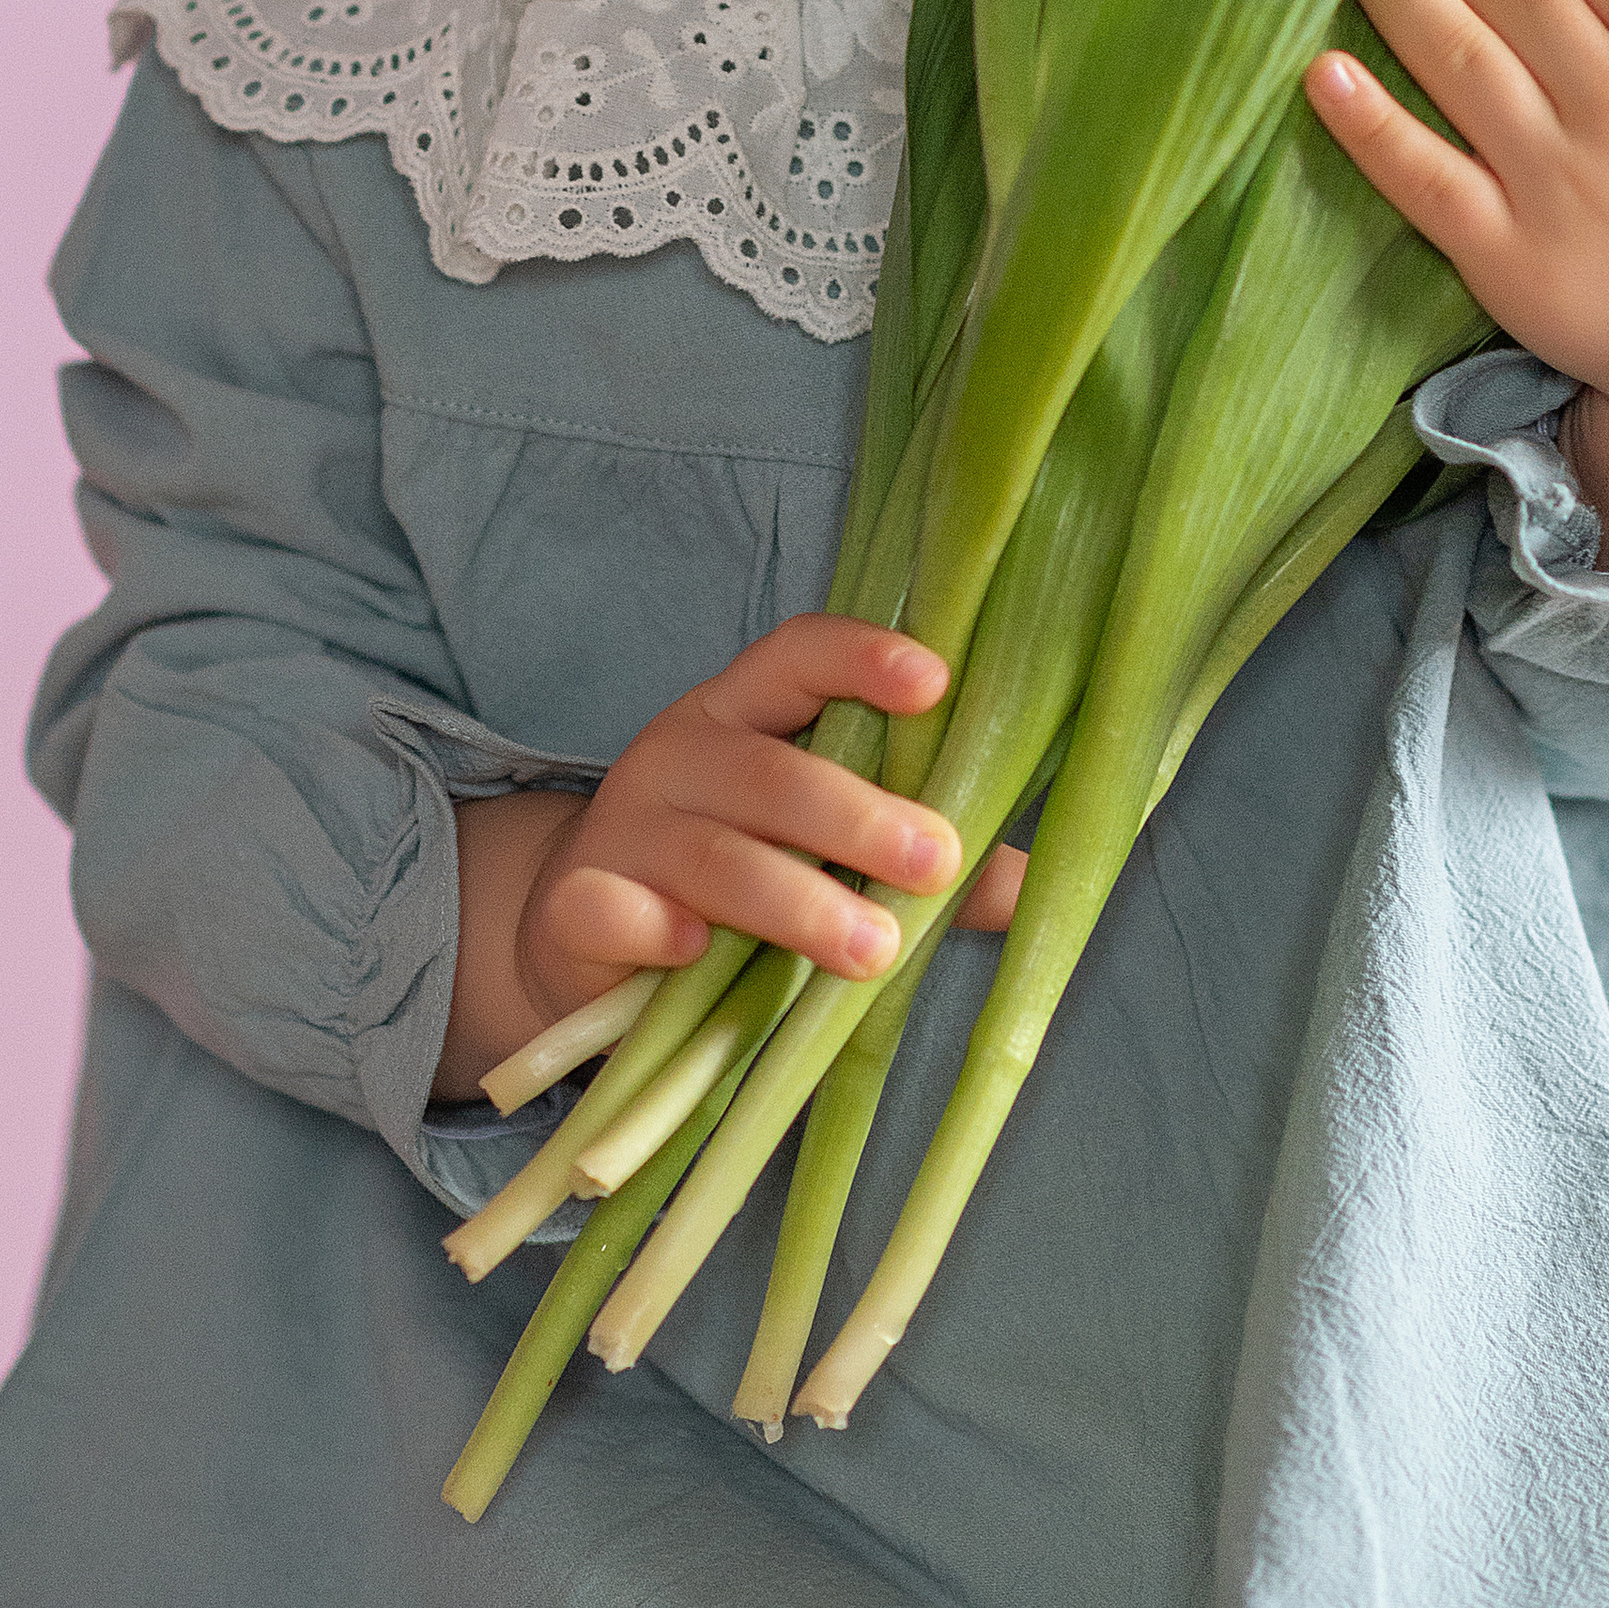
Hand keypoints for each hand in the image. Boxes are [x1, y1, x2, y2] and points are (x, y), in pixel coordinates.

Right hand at [432, 615, 1027, 1096]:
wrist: (579, 928)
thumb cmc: (734, 869)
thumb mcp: (819, 846)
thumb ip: (912, 857)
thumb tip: (1030, 879)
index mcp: (744, 711)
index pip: (798, 655)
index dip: (862, 659)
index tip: (936, 682)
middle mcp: (681, 751)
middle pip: (773, 772)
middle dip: (861, 816)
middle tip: (938, 860)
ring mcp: (626, 827)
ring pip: (715, 855)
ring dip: (797, 901)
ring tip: (874, 950)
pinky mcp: (578, 905)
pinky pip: (613, 910)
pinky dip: (656, 929)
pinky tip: (700, 952)